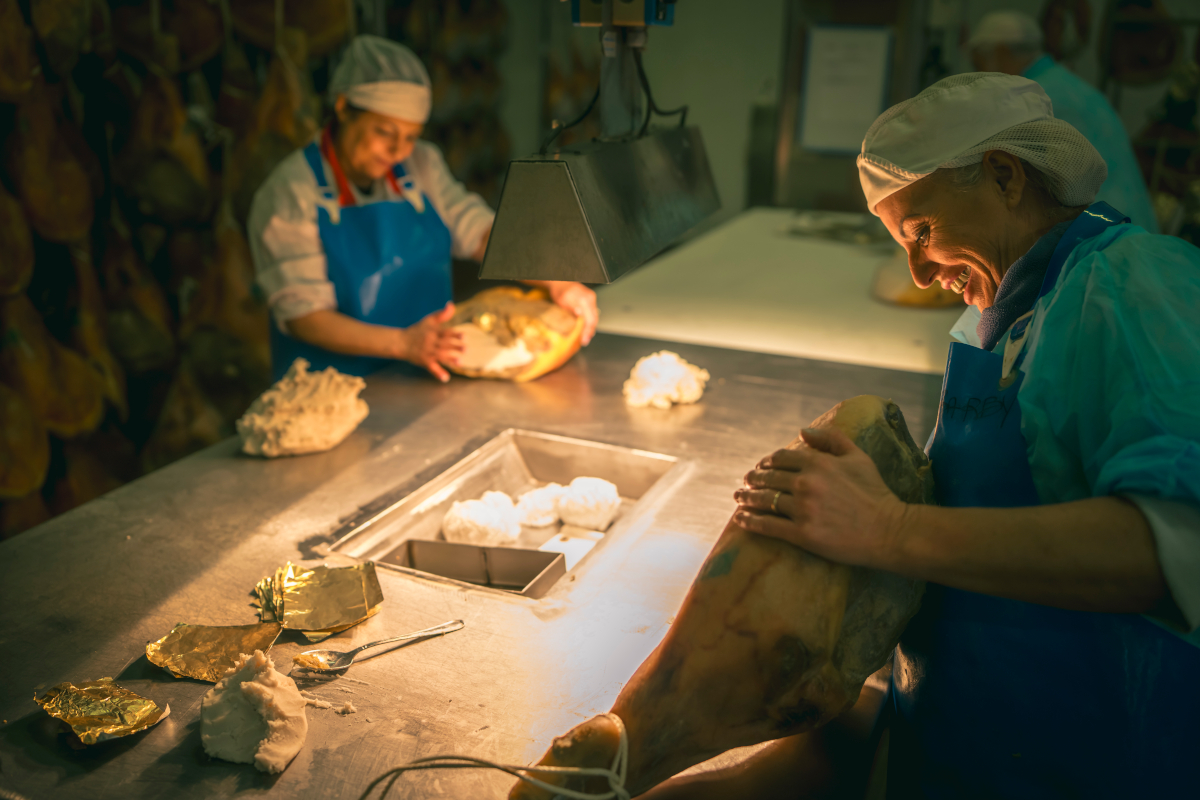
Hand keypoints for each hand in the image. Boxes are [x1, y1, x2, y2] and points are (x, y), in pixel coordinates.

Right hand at [399, 302, 463, 382]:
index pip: (445, 333)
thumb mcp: (428, 320)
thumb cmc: (417, 330)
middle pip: (444, 344)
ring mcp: (427, 352)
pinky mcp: (424, 361)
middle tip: (466, 349)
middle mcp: (430, 342)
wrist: (400, 342)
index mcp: (432, 332)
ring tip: (460, 363)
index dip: (454, 334)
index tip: (464, 336)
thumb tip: (451, 305)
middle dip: (455, 347)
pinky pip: (431, 368)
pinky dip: (438, 373)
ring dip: (450, 360)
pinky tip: (446, 378)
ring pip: (439, 356)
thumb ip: (441, 315)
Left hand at [546, 281, 598, 344]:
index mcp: (584, 300)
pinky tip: (585, 328)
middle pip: (594, 319)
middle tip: (584, 341)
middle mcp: (590, 299)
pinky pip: (592, 313)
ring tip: (584, 337)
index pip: (590, 319)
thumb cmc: (560, 291)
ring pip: (594, 317)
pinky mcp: (591, 299)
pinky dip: (589, 321)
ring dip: (590, 328)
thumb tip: (580, 316)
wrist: (561, 282)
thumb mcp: (563, 301)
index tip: (584, 339)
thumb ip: (572, 309)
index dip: (587, 331)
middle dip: (590, 332)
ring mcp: (592, 298)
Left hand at [732, 427, 908, 568]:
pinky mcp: (802, 534)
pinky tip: (740, 519)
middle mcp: (807, 484)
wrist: (889, 530)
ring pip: (764, 500)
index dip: (767, 462)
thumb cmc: (876, 493)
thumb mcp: (858, 457)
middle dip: (753, 479)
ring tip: (738, 498)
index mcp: (819, 463)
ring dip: (746, 498)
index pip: (780, 458)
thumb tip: (802, 431)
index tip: (761, 466)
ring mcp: (803, 510)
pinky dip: (750, 521)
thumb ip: (831, 439)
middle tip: (745, 482)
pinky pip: (767, 526)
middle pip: (768, 478)